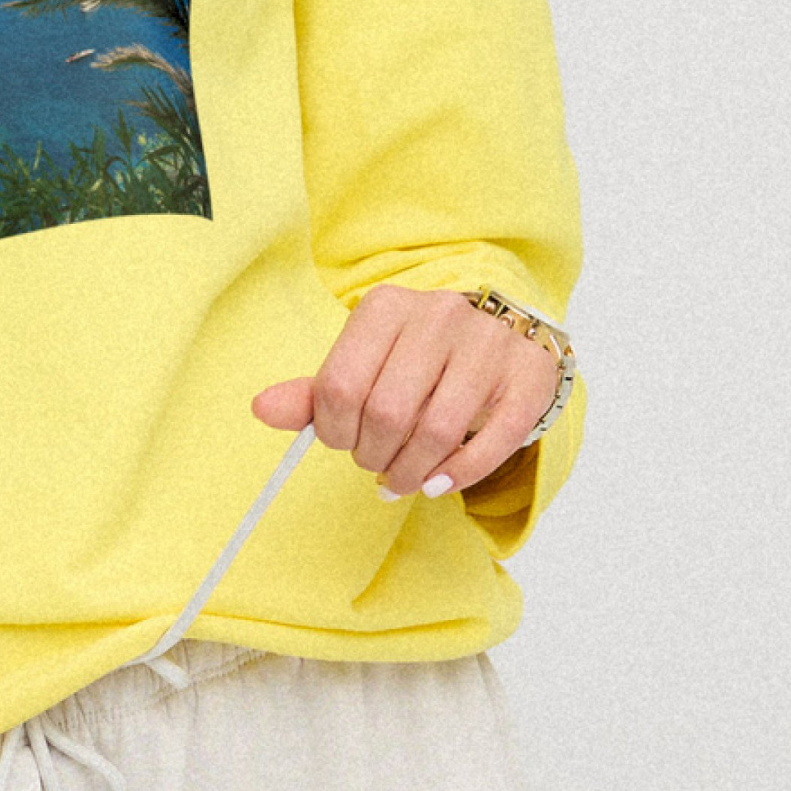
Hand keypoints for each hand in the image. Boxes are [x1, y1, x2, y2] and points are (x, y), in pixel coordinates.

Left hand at [251, 282, 558, 498]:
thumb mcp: (364, 363)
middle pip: (386, 413)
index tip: (342, 442)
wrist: (502, 334)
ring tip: (401, 479)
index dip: (333, 431)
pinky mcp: (528, 377)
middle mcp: (440, 316)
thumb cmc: (419, 358)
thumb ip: (315, 392)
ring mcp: (489, 345)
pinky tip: (436, 483)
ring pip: (436, 431)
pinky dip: (457, 475)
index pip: (339, 385)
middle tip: (374, 463)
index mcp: (386, 307)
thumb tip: (262, 409)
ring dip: (410, 472)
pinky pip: (491, 443)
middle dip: (372, 455)